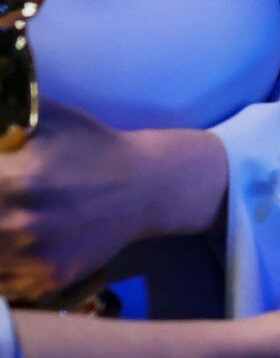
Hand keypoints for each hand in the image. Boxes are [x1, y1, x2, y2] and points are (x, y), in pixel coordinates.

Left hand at [0, 102, 225, 300]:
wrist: (145, 185)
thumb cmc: (93, 146)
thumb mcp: (46, 117)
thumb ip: (7, 116)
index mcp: (18, 178)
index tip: (2, 178)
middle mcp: (23, 222)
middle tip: (6, 202)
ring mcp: (36, 256)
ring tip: (11, 221)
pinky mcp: (50, 278)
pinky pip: (3, 284)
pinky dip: (4, 268)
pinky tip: (15, 247)